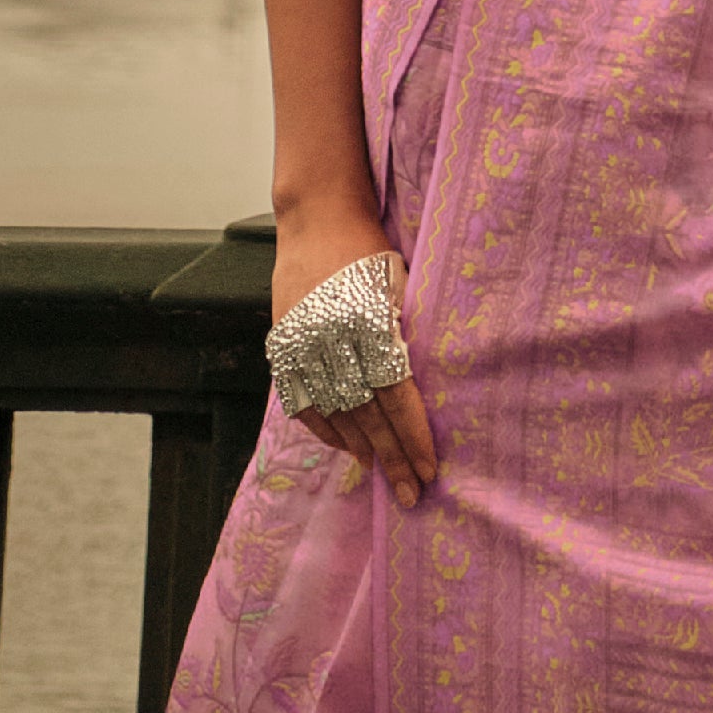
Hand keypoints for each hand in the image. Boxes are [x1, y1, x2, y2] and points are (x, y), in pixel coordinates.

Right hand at [270, 197, 437, 510]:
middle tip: (411, 493)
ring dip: (361, 448)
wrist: (317, 218)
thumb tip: (420, 399)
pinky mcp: (281, 346)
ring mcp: (301, 344)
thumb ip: (404, 338)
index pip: (396, 395)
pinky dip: (326, 429)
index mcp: (368, 321)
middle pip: (367, 414)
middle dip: (392, 457)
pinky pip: (302, 403)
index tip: (430, 468)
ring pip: (334, 414)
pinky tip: (348, 446)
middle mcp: (332, 338)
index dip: (414, 436)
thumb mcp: (399, 288)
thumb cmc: (370, 250)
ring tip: (383, 472)